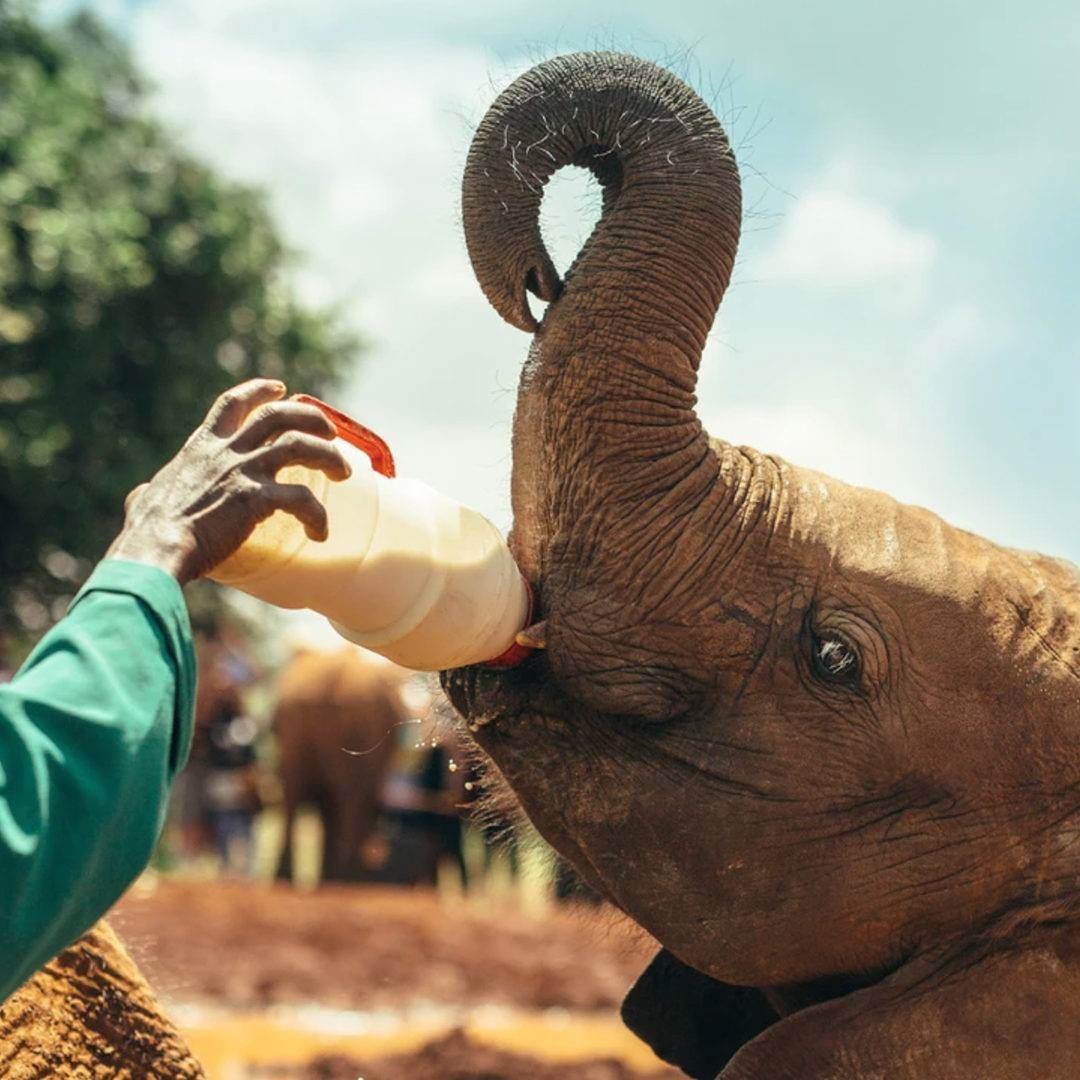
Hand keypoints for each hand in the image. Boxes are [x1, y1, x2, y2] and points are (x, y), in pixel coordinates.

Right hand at [107, 379, 350, 583]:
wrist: (155, 549)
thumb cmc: (147, 532)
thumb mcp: (144, 499)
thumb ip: (148, 493)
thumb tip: (141, 497)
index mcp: (202, 447)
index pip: (233, 403)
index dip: (260, 390)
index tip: (282, 388)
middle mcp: (226, 452)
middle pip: (279, 415)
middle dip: (312, 418)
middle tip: (331, 433)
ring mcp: (243, 472)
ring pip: (300, 445)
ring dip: (329, 456)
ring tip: (344, 472)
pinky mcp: (256, 500)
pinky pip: (302, 500)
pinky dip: (318, 515)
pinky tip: (320, 533)